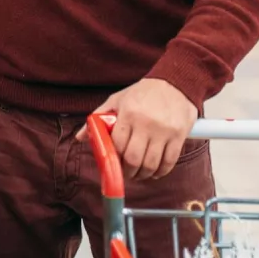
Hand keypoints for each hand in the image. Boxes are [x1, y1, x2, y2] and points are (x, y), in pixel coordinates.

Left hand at [76, 78, 196, 180]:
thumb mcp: (117, 100)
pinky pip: (169, 161)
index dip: (114, 158)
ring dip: (144, 174)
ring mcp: (164, 131)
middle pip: (133, 158)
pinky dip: (161, 172)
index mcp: (128, 113)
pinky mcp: (179, 135)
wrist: (174, 83)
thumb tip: (79, 137)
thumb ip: (98, 118)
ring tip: (140, 174)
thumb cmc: (143, 93)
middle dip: (128, 171)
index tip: (114, 163)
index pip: (117, 145)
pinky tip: (155, 172)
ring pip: (151, 164)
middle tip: (127, 173)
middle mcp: (146, 123)